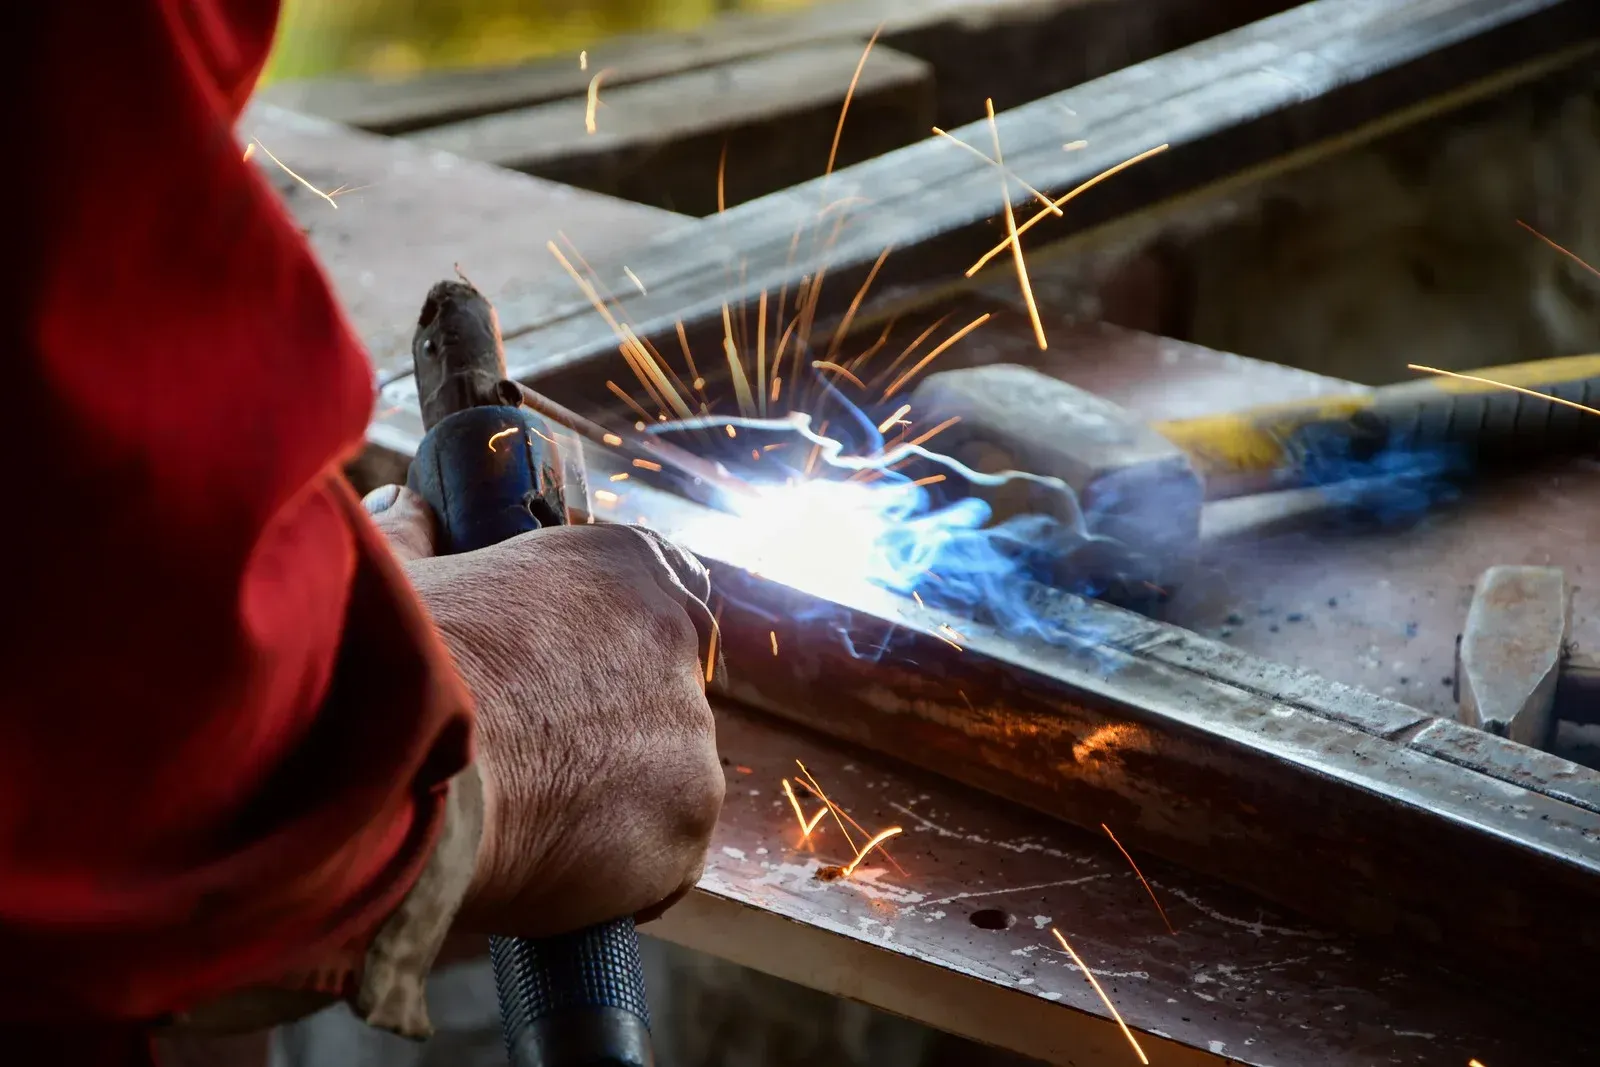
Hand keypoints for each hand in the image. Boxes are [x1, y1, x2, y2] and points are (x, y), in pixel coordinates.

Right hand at [364, 485, 722, 937]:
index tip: (575, 679)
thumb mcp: (396, 573)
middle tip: (537, 762)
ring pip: (665, 778)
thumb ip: (417, 534)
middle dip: (612, 729)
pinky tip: (551, 872)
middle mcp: (675, 636)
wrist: (392, 761)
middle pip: (663, 692)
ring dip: (612, 802)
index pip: (661, 592)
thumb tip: (404, 505)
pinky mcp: (688, 819)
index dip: (618, 642)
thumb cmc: (385, 659)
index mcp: (620, 562)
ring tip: (526, 824)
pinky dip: (619, 873)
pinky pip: (665, 857)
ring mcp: (691, 731)